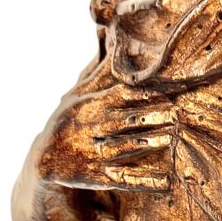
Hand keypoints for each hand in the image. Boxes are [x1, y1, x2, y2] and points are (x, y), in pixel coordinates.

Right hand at [37, 65, 176, 190]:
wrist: (45, 159)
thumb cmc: (70, 121)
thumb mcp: (81, 93)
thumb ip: (104, 73)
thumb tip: (116, 39)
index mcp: (91, 105)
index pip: (121, 96)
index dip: (145, 94)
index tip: (168, 92)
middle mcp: (92, 129)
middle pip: (126, 120)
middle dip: (151, 116)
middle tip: (176, 113)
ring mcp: (96, 154)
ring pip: (126, 147)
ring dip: (149, 142)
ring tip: (170, 137)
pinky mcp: (100, 177)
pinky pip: (126, 179)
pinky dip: (146, 181)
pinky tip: (166, 180)